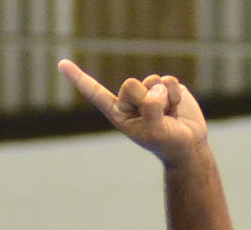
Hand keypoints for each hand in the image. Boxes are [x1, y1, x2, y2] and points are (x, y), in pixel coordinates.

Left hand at [58, 61, 206, 163]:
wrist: (189, 145)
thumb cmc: (168, 143)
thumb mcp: (156, 132)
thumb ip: (152, 110)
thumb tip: (156, 87)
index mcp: (118, 113)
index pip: (96, 93)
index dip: (79, 79)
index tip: (61, 64)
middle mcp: (129, 99)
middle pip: (130, 85)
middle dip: (146, 99)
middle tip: (156, 116)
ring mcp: (147, 90)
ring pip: (152, 80)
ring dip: (164, 99)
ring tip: (168, 114)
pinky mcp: (165, 84)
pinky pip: (169, 80)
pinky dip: (176, 95)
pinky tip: (176, 107)